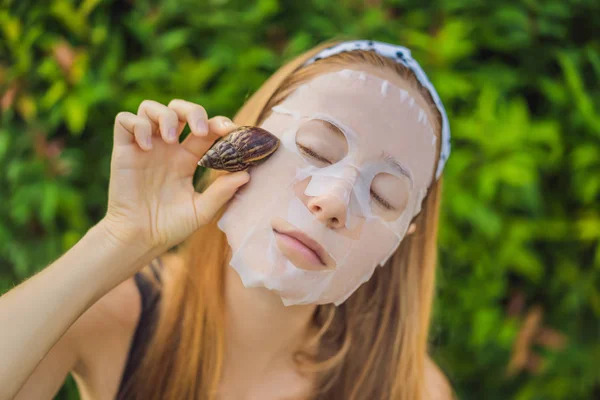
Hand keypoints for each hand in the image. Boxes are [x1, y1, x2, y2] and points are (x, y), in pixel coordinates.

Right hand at [101, 99, 248, 252]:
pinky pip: (125, 120)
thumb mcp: (201, 210)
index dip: (218, 123)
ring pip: (151, 107)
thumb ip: (221, 192)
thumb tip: (246, 174)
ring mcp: (145, 146)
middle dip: (193, 111)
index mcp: (187, 159)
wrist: (140, 239)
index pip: (205, 128)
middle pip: (179, 109)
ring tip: (170, 140)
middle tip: (200, 130)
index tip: (230, 131)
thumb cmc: (170, 227)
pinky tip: (146, 147)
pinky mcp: (123, 150)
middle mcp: (166, 148)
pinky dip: (138, 125)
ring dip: (165, 115)